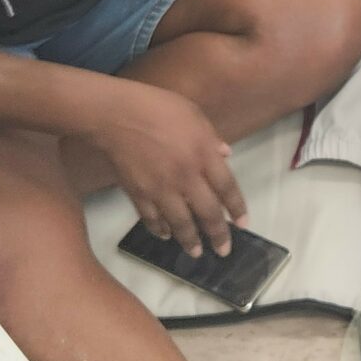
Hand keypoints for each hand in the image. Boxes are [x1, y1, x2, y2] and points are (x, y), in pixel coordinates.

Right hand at [86, 80, 245, 257]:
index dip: (237, 209)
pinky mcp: (138, 194)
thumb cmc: (159, 107)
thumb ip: (212, 139)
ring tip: (196, 253)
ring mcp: (161, 188)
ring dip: (190, 240)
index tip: (243, 225)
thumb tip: (226, 156)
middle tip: (224, 251)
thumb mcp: (195, 115)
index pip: (227, 188)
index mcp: (204, 155)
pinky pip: (152, 219)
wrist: (116, 114)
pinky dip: (160, 230)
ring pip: (180, 223)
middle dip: (218, 235)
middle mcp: (186, 177)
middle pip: (207, 212)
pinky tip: (166, 235)